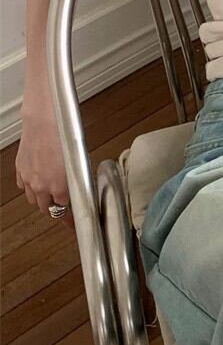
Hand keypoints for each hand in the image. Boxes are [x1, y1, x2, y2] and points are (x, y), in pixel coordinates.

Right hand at [16, 107, 75, 232]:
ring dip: (41, 199)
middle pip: (46, 209)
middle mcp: (41, 186)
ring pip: (32, 200)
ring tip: (49, 194)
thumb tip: (81, 188)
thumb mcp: (80, 162)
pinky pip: (23, 187)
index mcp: (59, 187)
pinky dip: (29, 187)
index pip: (64, 211)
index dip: (69, 217)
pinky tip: (36, 181)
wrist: (44, 121)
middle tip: (62, 207)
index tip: (73, 222)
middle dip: (55, 209)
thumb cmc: (64, 135)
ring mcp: (28, 179)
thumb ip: (77, 180)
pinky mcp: (20, 170)